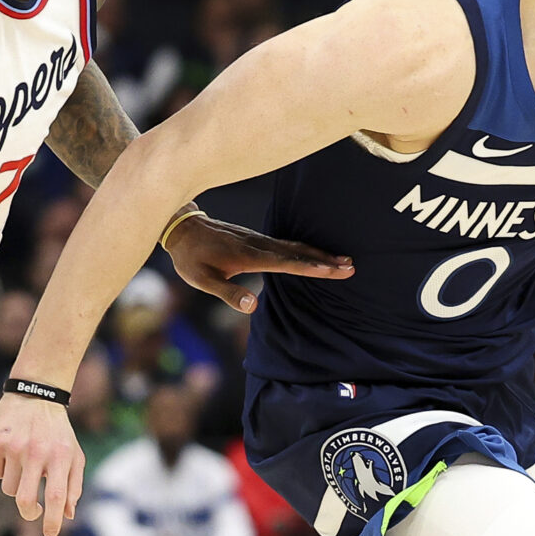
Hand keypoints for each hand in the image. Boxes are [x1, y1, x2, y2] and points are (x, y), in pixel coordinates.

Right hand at [0, 393, 85, 535]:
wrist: (35, 395)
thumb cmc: (58, 431)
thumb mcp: (74, 454)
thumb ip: (74, 485)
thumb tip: (68, 515)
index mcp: (60, 456)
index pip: (56, 497)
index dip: (53, 521)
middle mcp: (36, 452)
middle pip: (25, 500)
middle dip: (29, 513)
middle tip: (34, 512)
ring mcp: (14, 446)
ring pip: (9, 488)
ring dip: (17, 486)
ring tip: (25, 466)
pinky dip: (3, 471)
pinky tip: (12, 454)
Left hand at [163, 213, 352, 312]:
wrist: (183, 228)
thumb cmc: (191, 258)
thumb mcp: (202, 280)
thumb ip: (228, 293)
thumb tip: (253, 307)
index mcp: (249, 257)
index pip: (287, 264)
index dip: (311, 268)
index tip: (333, 270)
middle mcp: (259, 246)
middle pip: (298, 253)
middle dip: (326, 260)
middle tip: (351, 266)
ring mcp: (260, 240)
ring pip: (296, 246)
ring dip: (320, 253)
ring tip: (344, 259)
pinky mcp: (258, 240)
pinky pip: (288, 243)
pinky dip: (306, 248)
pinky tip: (316, 253)